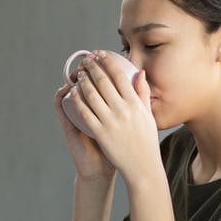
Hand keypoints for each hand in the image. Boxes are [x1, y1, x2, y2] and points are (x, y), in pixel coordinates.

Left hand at [65, 52, 163, 186]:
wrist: (142, 166)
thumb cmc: (146, 141)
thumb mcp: (148, 116)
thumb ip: (143, 93)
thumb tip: (139, 73)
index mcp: (135, 104)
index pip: (120, 75)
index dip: (108, 62)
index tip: (101, 54)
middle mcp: (123, 110)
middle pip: (103, 82)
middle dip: (93, 67)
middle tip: (86, 60)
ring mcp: (111, 122)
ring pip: (92, 95)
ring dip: (83, 81)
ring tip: (78, 73)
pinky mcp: (100, 133)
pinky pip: (85, 113)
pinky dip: (77, 101)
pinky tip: (72, 93)